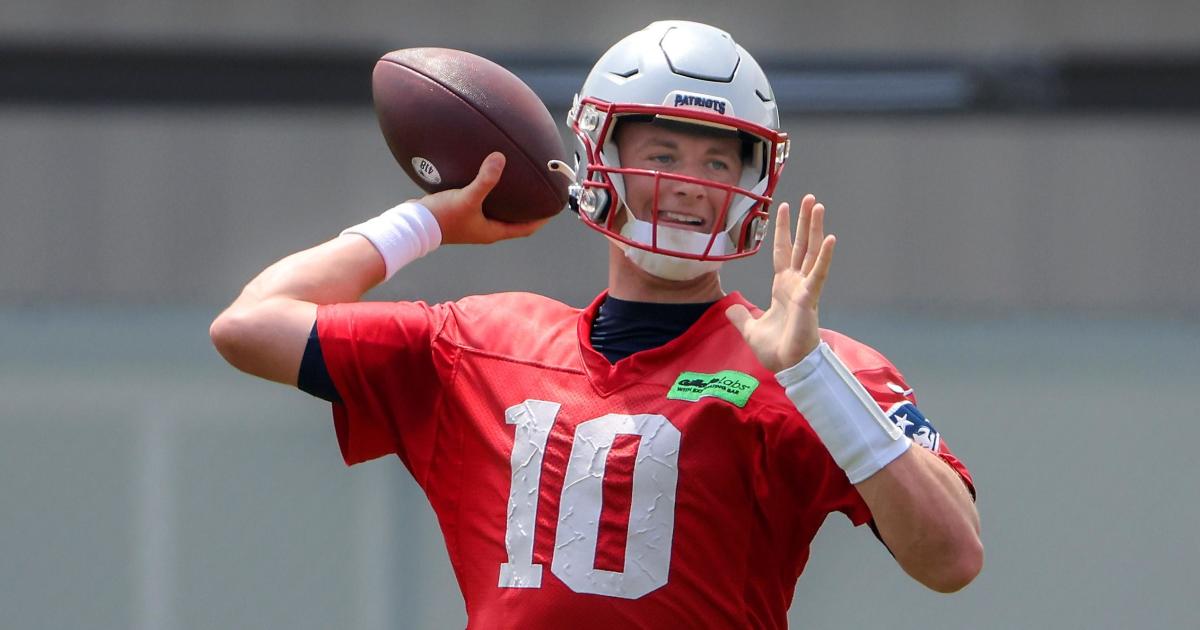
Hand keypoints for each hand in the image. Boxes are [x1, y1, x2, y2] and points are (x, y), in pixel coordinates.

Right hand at [420, 152, 550, 243]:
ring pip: (497, 210)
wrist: (413, 224)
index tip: (553, 207)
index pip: (525, 229)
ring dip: (508, 199)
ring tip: (517, 181)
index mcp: (492, 231)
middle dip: (527, 208)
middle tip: (538, 191)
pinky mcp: (461, 213)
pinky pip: (482, 201)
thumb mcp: (467, 198)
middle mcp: (485, 229)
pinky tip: (487, 175)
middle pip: (514, 220)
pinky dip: (489, 191)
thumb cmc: (442, 218)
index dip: (541, 220)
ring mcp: (472, 222)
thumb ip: (485, 180)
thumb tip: (500, 158)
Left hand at [725, 194, 835, 372]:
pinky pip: (818, 274)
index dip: (782, 230)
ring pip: (811, 252)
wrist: (787, 366)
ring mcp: (805, 289)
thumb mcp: (751, 329)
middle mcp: (795, 283)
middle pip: (800, 245)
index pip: (782, 251)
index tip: (783, 207)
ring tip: (818, 206)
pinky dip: (824, 257)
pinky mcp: (810, 299)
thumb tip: (731, 308)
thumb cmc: (776, 350)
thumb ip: (742, 317)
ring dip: (815, 229)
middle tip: (809, 198)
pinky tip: (830, 238)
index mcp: (782, 287)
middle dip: (803, 222)